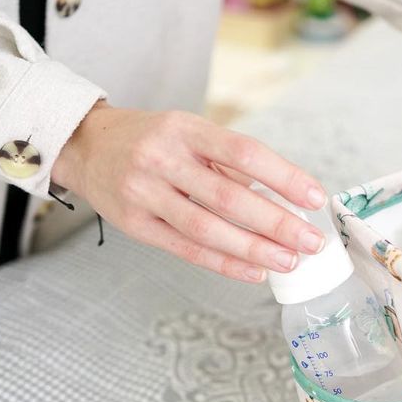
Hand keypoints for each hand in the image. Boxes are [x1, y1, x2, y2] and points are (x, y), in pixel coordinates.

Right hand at [52, 103, 327, 282]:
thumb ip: (229, 162)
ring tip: (288, 261)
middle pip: (229, 197)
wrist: (86, 147)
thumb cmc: (151, 141)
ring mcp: (145, 193)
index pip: (244, 152)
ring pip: (207, 228)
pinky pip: (186, 249)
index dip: (284, 177)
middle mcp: (163, 159)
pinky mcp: (136, 224)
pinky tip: (253, 272)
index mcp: (185, 129)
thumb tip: (284, 199)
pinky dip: (224, 263)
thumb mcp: (189, 132)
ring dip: (254, 249)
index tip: (315, 198)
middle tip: (311, 241)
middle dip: (276, 223)